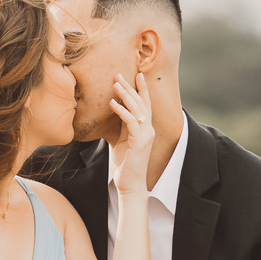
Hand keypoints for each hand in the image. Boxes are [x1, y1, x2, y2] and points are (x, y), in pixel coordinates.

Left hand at [107, 70, 154, 198]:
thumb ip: (122, 127)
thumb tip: (115, 112)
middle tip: (118, 74)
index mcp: (145, 129)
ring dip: (125, 95)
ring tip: (115, 84)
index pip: (144, 104)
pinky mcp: (139, 142)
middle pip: (141, 103)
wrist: (130, 184)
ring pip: (137, 109)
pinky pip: (130, 122)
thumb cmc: (125, 164)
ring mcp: (145, 135)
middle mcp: (148, 130)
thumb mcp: (122, 141)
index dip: (141, 89)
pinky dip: (121, 111)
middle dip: (130, 87)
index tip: (136, 74)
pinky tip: (112, 103)